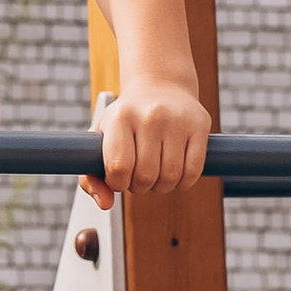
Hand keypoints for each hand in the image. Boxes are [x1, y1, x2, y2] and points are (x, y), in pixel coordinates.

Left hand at [86, 80, 208, 206]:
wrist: (160, 86)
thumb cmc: (127, 119)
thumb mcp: (101, 138)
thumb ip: (91, 175)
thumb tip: (105, 203)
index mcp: (120, 117)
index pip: (118, 168)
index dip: (118, 183)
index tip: (119, 178)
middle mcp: (149, 116)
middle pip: (145, 177)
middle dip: (140, 186)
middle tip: (138, 176)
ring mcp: (176, 120)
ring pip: (170, 177)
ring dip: (162, 187)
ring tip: (156, 174)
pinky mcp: (199, 125)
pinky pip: (193, 172)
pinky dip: (183, 183)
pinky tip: (175, 174)